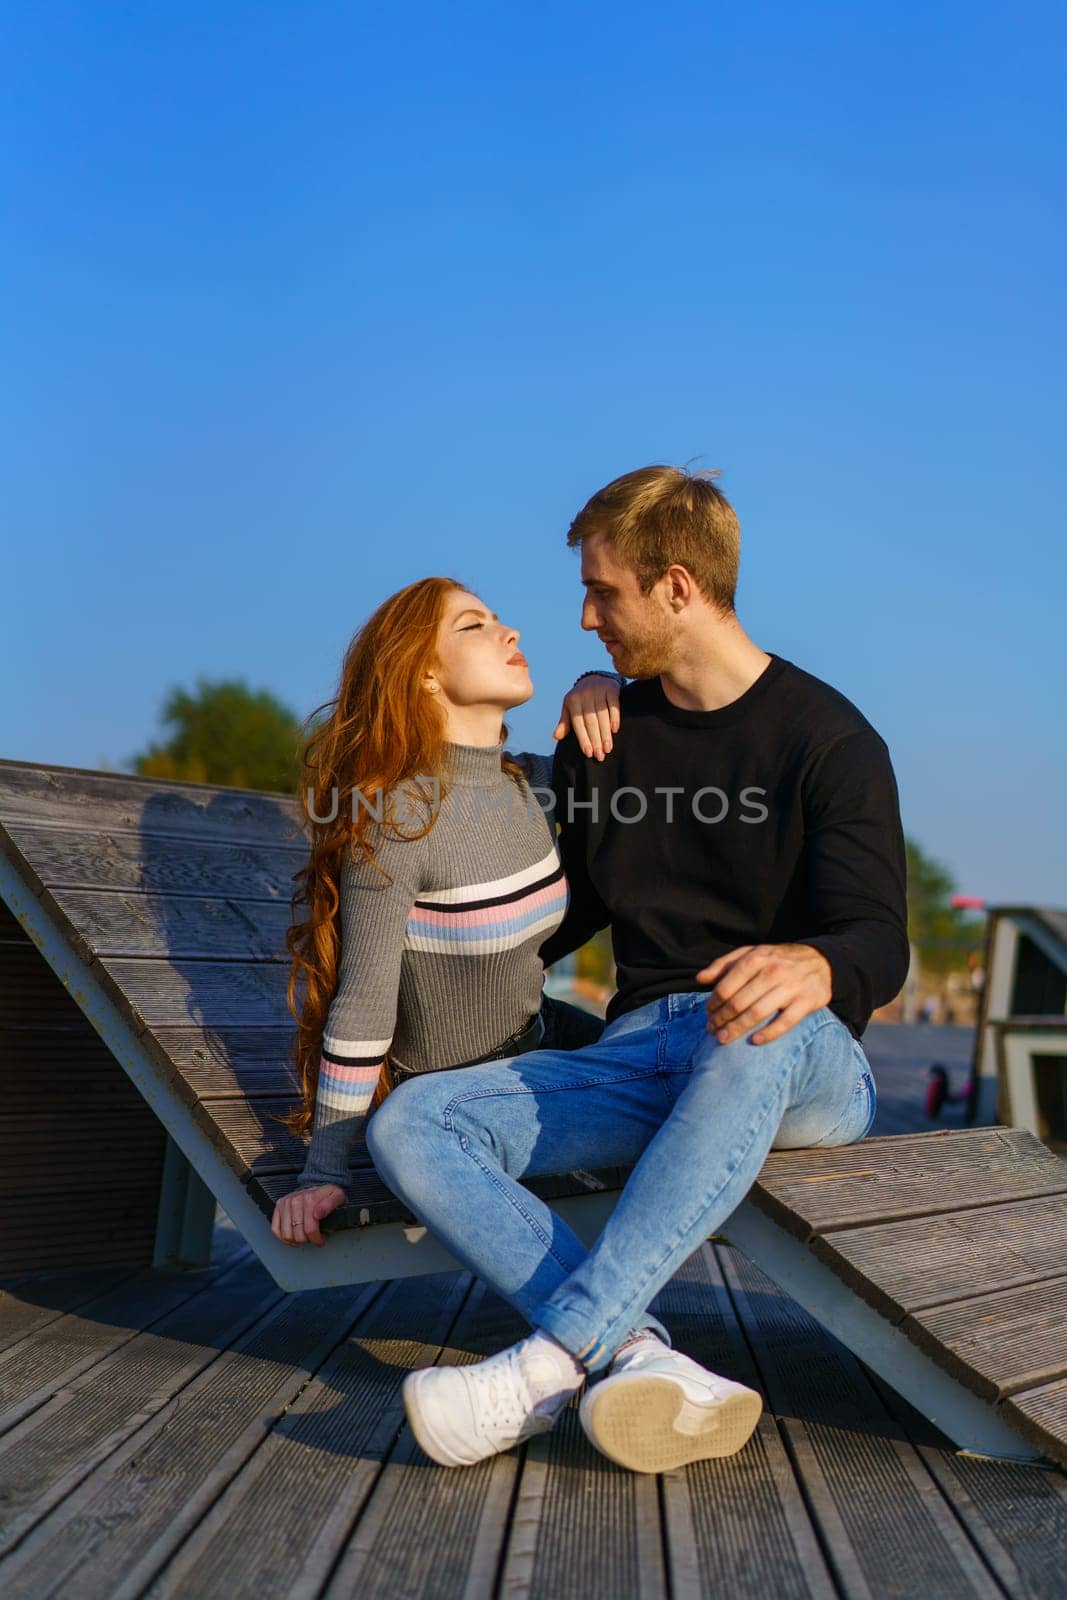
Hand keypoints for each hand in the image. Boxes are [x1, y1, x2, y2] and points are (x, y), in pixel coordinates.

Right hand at [271, 1183, 347, 1246]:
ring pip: (286, 1234)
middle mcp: (295, 1200)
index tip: (321, 1240)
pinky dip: (283, 1238)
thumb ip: (330, 1205)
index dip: (317, 1239)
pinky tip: (292, 1238)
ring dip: (296, 1241)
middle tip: (314, 1238)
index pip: (310, 1229)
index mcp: (310, 1199)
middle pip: (298, 1234)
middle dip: (308, 1240)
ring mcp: (285, 1203)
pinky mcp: (279, 1206)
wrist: (318, 1184)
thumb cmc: (328, 1194)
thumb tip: (318, 1214)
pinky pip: (275, 1229)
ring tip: (304, 1237)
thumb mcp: (337, 1197)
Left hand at [552, 674, 621, 759]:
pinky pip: (613, 705)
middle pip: (591, 722)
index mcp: (572, 701)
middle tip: (600, 756)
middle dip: (596, 740)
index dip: (583, 739)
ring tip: (608, 748)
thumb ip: (564, 723)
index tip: (588, 754)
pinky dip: (614, 717)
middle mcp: (584, 695)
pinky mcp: (611, 687)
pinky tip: (615, 730)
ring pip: (602, 716)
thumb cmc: (580, 699)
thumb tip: (556, 737)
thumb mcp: (569, 708)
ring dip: (606, 733)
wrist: (594, 678)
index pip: (578, 724)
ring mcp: (598, 690)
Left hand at [695, 943, 831, 1045]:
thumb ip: (724, 964)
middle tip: (712, 1031)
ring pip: (757, 1013)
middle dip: (721, 1019)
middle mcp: (773, 971)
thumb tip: (700, 978)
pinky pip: (785, 1022)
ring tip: (723, 1039)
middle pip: (738, 1002)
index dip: (713, 1004)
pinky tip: (754, 1041)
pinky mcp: (807, 1001)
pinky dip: (769, 1034)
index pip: (727, 986)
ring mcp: (791, 987)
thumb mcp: (752, 954)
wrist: (821, 961)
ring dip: (737, 1029)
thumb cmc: (778, 960)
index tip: (708, 1015)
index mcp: (756, 958)